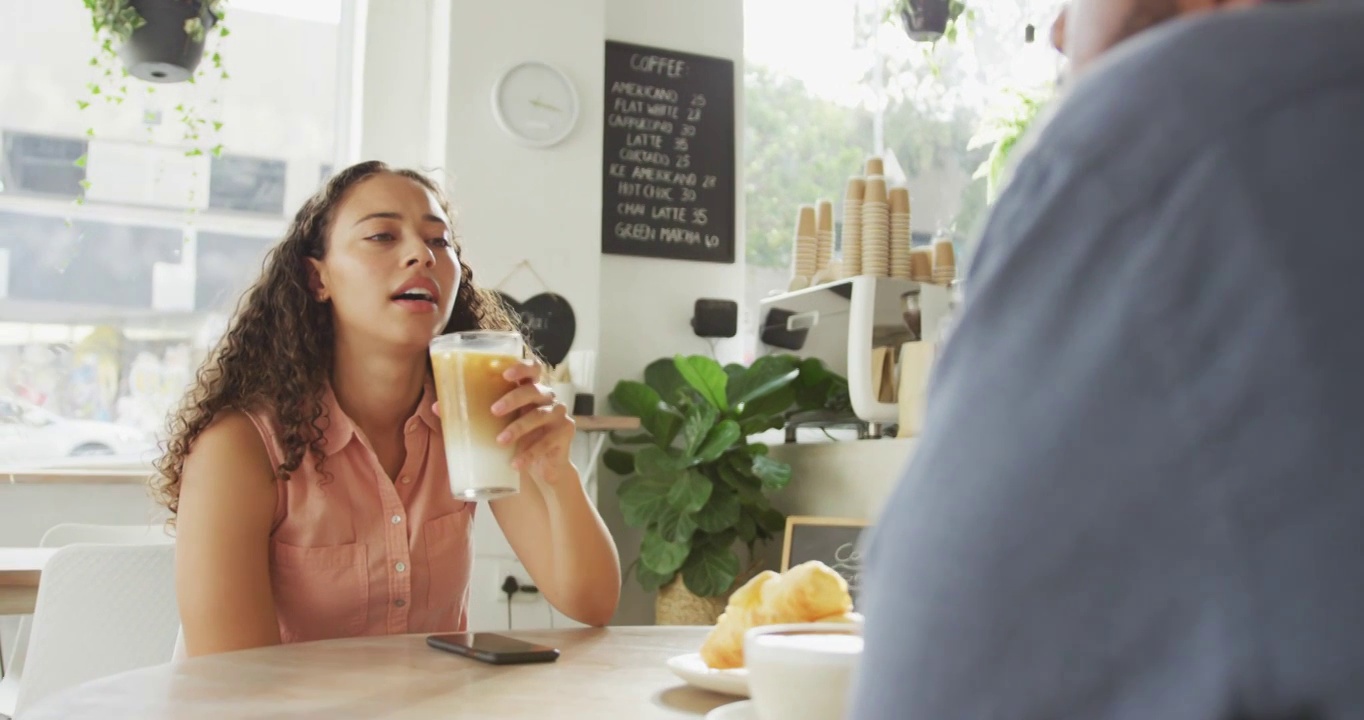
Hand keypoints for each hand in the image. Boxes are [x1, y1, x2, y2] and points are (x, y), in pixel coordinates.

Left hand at [489, 360, 574, 481]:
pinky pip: (546, 441)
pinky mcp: (565, 432)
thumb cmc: (520, 438)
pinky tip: (516, 463)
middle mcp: (548, 397)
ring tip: (500, 441)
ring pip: (538, 415)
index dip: (521, 368)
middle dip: (513, 399)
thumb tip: (439, 408)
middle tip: (494, 411)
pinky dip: (529, 453)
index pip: (533, 369)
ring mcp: (558, 413)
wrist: (543, 466)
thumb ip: (480, 413)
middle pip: (533, 390)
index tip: (505, 374)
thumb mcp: (502, 423)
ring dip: (518, 428)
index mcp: (532, 389)